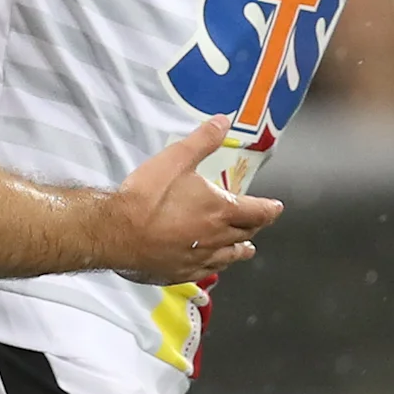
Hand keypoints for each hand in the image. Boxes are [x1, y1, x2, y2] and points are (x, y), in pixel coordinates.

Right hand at [102, 115, 281, 283]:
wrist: (117, 231)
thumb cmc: (148, 195)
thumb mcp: (176, 159)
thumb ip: (202, 140)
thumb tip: (224, 121)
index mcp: (221, 210)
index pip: (258, 212)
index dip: (270, 209)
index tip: (276, 207)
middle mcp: (216, 237)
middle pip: (246, 235)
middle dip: (255, 227)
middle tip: (257, 223)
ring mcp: (199, 258)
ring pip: (230, 257)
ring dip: (240, 251)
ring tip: (245, 250)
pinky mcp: (180, 273)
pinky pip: (207, 272)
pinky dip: (216, 266)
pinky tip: (213, 265)